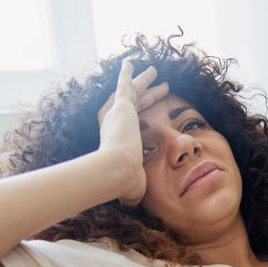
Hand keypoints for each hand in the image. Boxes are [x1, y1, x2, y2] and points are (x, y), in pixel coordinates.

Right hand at [96, 60, 169, 205]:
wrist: (116, 171)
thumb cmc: (122, 183)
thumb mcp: (129, 186)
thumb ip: (131, 189)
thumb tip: (130, 202)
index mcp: (113, 140)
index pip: (126, 123)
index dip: (136, 114)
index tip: (142, 109)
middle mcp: (111, 124)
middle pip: (129, 104)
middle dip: (142, 94)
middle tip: (156, 85)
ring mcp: (115, 114)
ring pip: (131, 92)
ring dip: (142, 81)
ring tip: (153, 71)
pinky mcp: (122, 106)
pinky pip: (126, 85)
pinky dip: (128, 74)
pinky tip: (133, 63)